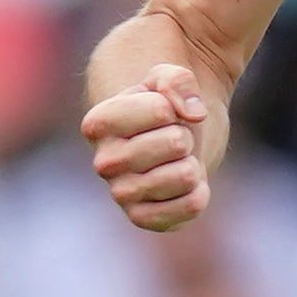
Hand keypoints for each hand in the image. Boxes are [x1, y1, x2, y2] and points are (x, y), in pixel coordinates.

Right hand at [83, 60, 216, 231]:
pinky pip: (190, 206)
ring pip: (185, 175)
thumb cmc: (163, 107)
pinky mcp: (143, 219)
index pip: (161, 110)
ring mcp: (121, 195)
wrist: (165, 143)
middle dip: (185, 136)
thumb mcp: (168, 78)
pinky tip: (182, 186)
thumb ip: (177, 80)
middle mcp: (103, 163)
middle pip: (175, 143)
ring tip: (175, 161)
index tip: (162, 113)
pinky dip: (198, 193)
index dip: (174, 107)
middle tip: (171, 139)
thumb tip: (194, 114)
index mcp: (99, 123)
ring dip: (191, 164)